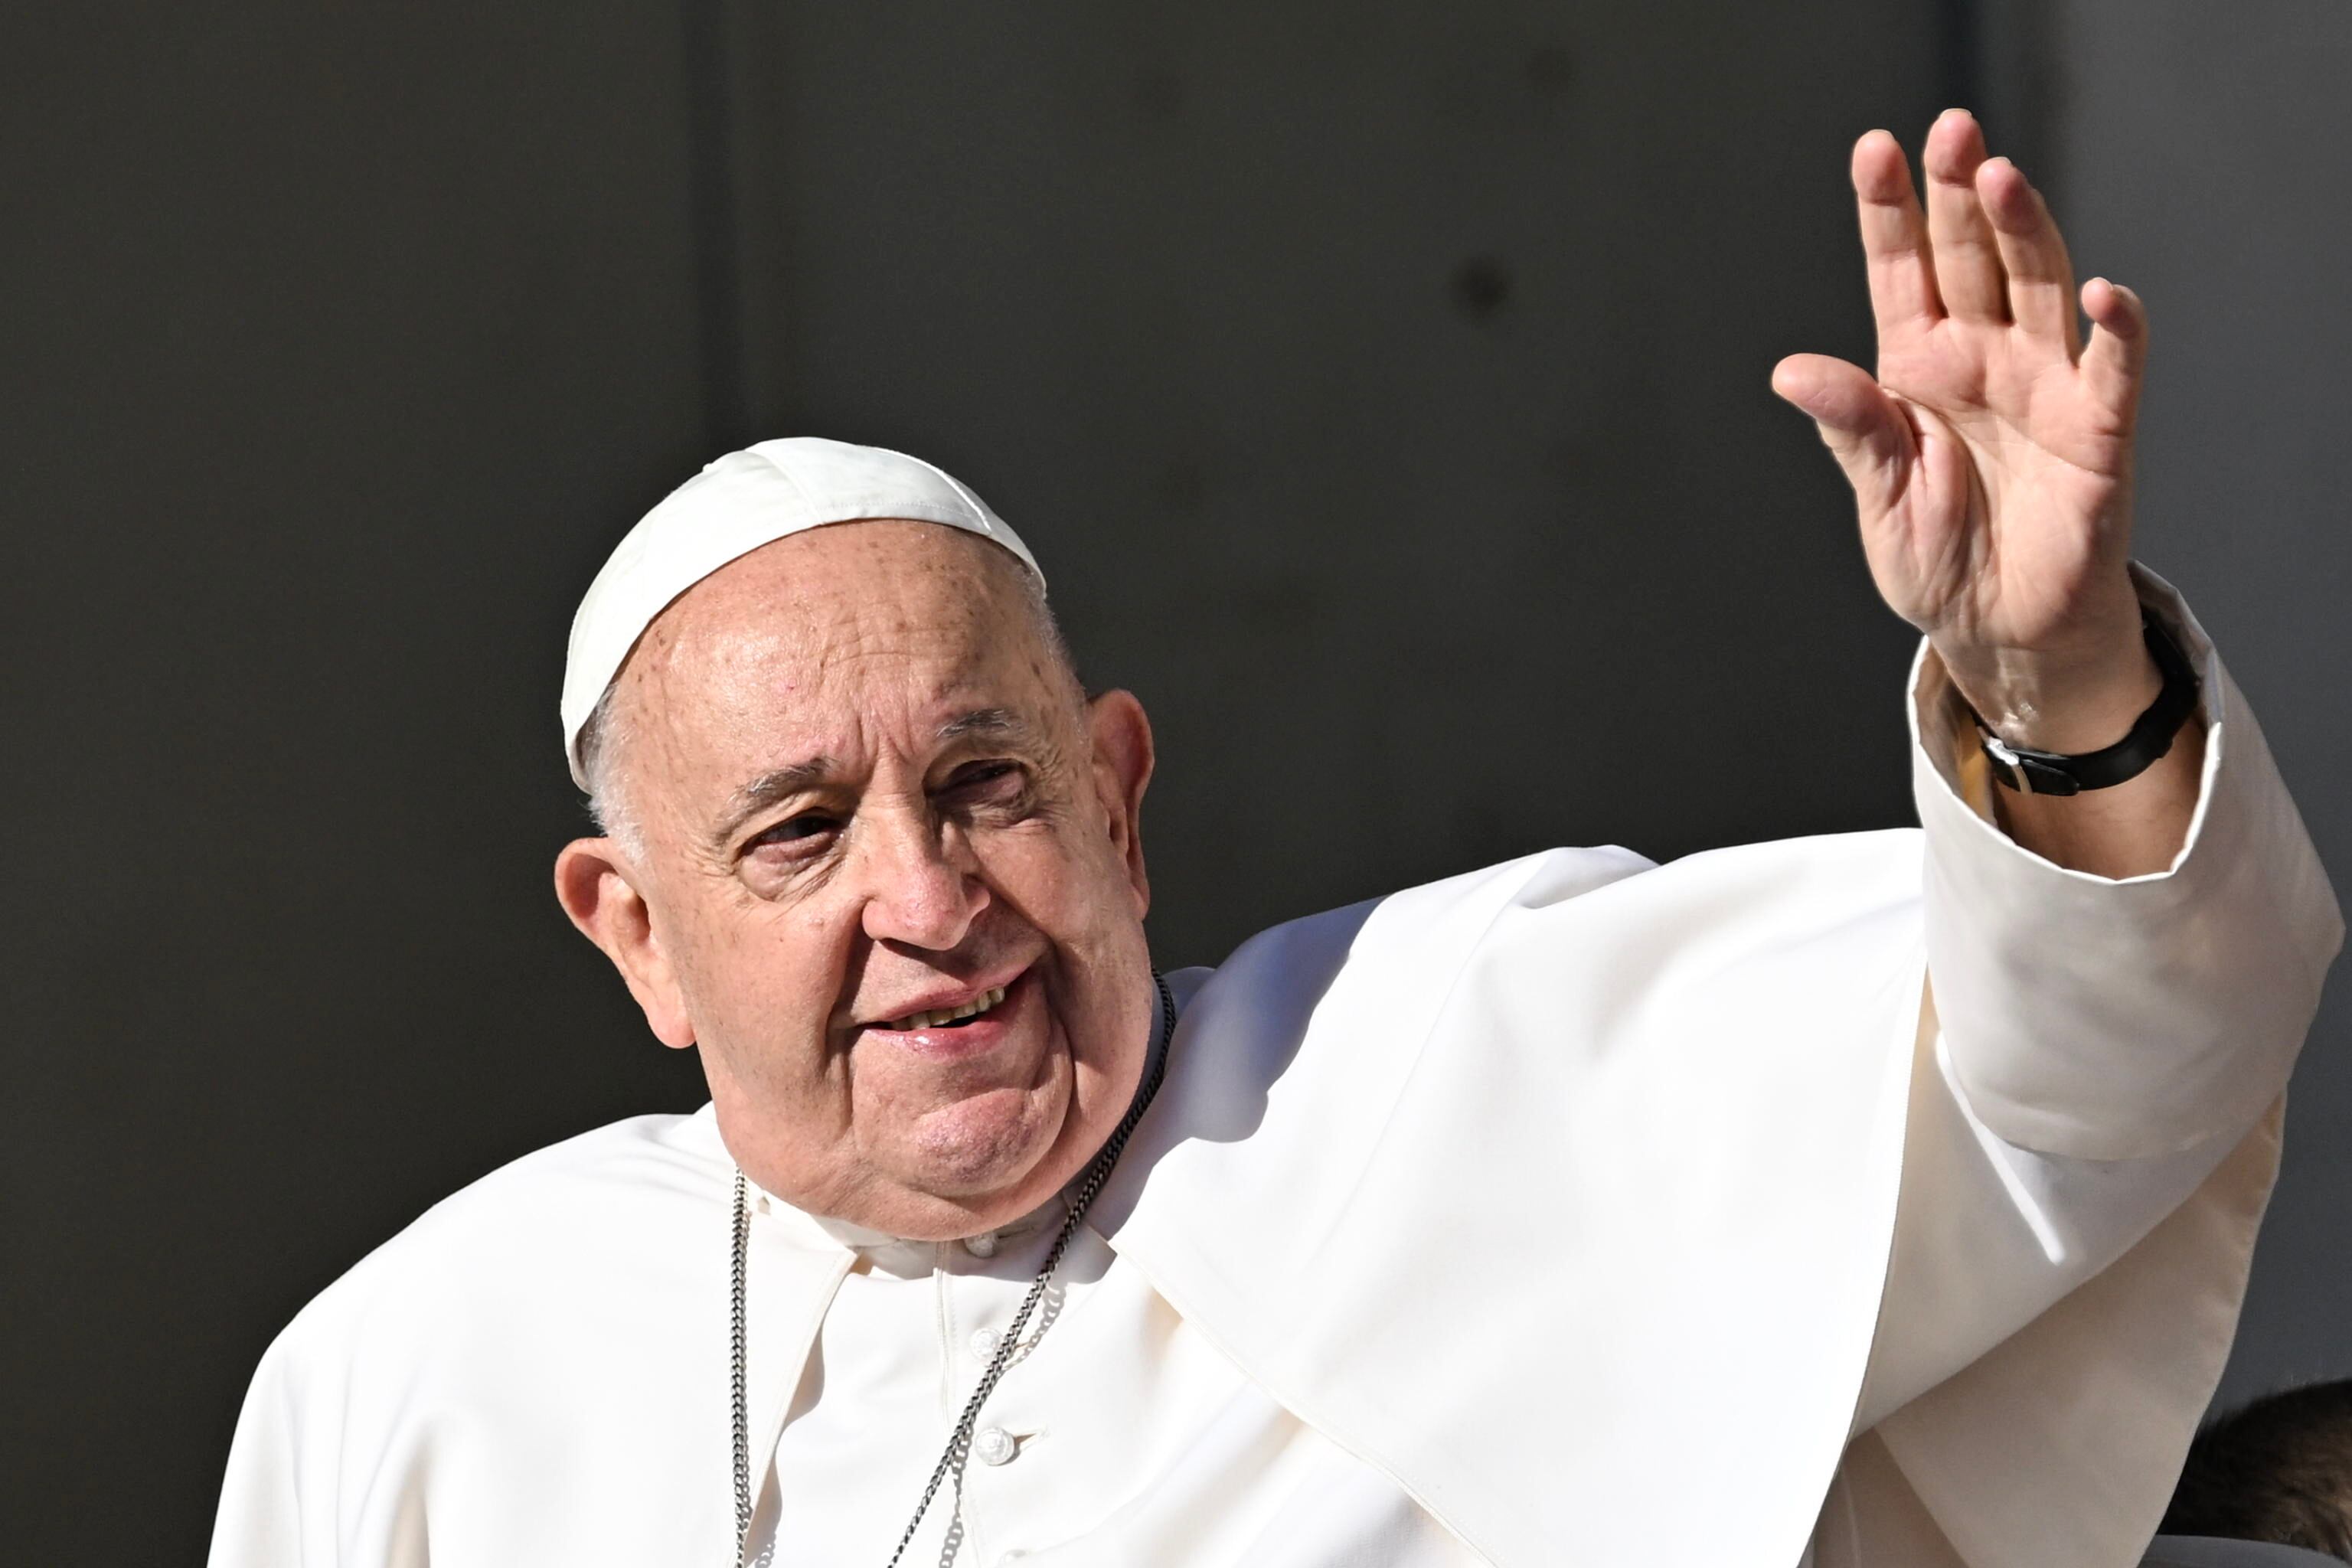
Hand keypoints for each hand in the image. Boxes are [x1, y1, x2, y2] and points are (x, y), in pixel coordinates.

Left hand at [1774, 110, 2154, 751]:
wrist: (2000, 628)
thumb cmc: (1936, 555)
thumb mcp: (1878, 496)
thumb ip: (1852, 429)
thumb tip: (1791, 371)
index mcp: (1916, 365)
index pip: (1901, 271)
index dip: (1890, 211)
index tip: (1874, 148)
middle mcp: (1981, 358)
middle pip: (1972, 257)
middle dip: (1960, 194)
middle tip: (1952, 128)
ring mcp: (2043, 386)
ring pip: (2037, 287)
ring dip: (2025, 230)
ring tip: (2001, 176)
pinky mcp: (2097, 431)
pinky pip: (2110, 370)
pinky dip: (2113, 330)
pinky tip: (2102, 291)